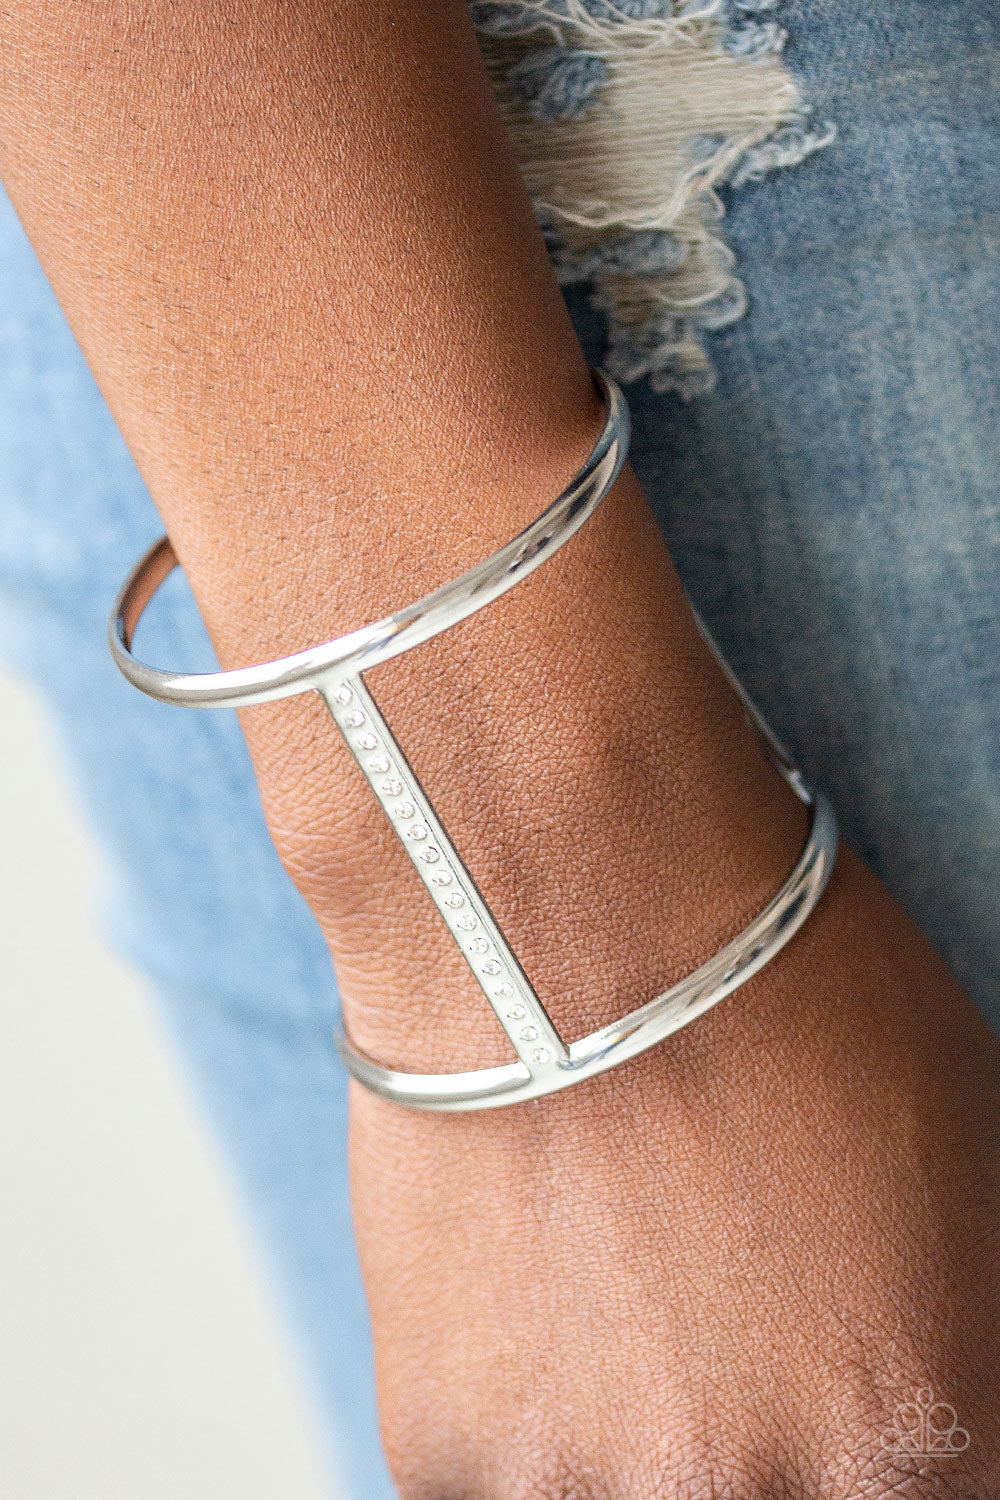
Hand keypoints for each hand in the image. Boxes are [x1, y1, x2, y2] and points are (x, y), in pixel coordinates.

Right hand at [349, 844, 999, 1498]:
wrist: (559, 909)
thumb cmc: (769, 988)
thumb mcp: (962, 1163)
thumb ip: (957, 1338)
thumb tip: (923, 1411)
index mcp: (911, 1437)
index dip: (878, 1434)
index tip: (830, 1383)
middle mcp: (746, 1494)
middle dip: (759, 1441)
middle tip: (714, 1329)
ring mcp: (578, 1488)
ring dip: (628, 1440)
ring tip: (617, 1299)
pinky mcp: (439, 1449)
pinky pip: (497, 1472)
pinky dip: (520, 1398)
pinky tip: (528, 1276)